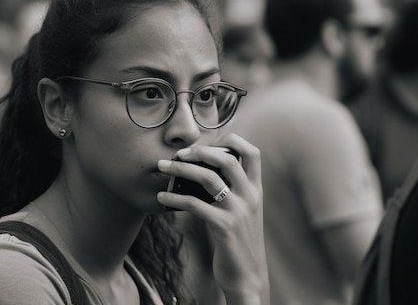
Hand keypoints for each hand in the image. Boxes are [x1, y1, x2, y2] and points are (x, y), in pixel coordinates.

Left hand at [157, 133, 269, 304]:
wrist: (247, 275)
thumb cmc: (237, 241)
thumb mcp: (241, 211)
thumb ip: (229, 191)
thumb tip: (198, 171)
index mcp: (256, 190)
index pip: (253, 153)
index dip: (232, 141)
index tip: (207, 143)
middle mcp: (250, 196)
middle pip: (226, 160)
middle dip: (199, 151)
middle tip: (178, 154)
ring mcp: (238, 211)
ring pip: (208, 178)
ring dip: (181, 170)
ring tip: (162, 167)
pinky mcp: (224, 227)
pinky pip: (195, 205)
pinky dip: (174, 198)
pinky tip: (162, 198)